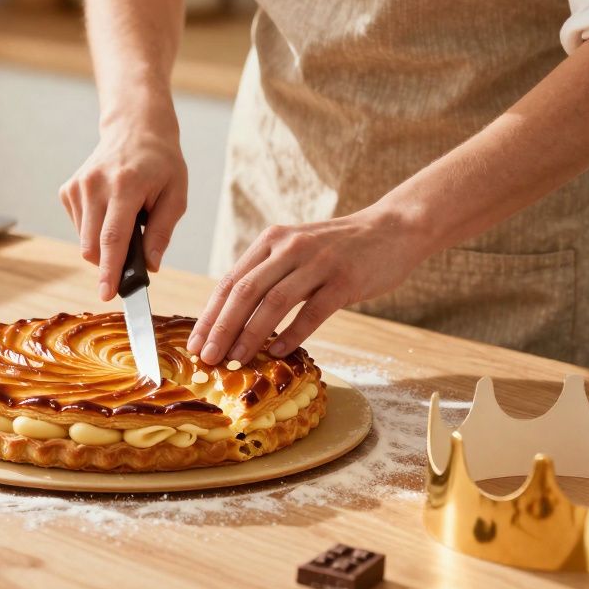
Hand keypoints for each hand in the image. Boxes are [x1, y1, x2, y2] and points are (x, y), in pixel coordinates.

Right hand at [60, 110, 187, 300]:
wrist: (135, 129)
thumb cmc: (161, 163)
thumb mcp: (176, 195)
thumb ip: (162, 232)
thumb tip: (151, 267)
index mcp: (125, 186)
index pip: (113, 238)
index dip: (110, 270)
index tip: (107, 294)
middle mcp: (95, 185)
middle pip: (92, 245)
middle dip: (110, 264)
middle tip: (133, 259)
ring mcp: (78, 186)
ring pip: (84, 240)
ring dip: (104, 245)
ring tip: (126, 220)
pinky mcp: (68, 190)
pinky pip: (79, 228)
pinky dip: (95, 231)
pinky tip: (111, 211)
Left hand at [186, 206, 430, 364]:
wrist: (393, 229)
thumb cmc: (339, 248)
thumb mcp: (296, 250)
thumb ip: (268, 274)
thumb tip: (234, 318)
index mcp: (272, 241)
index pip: (231, 281)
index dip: (210, 315)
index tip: (195, 344)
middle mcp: (289, 247)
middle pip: (245, 292)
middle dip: (221, 328)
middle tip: (208, 358)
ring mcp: (318, 262)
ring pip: (274, 302)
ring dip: (251, 334)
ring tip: (236, 359)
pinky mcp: (345, 279)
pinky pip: (312, 311)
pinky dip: (292, 334)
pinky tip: (278, 352)